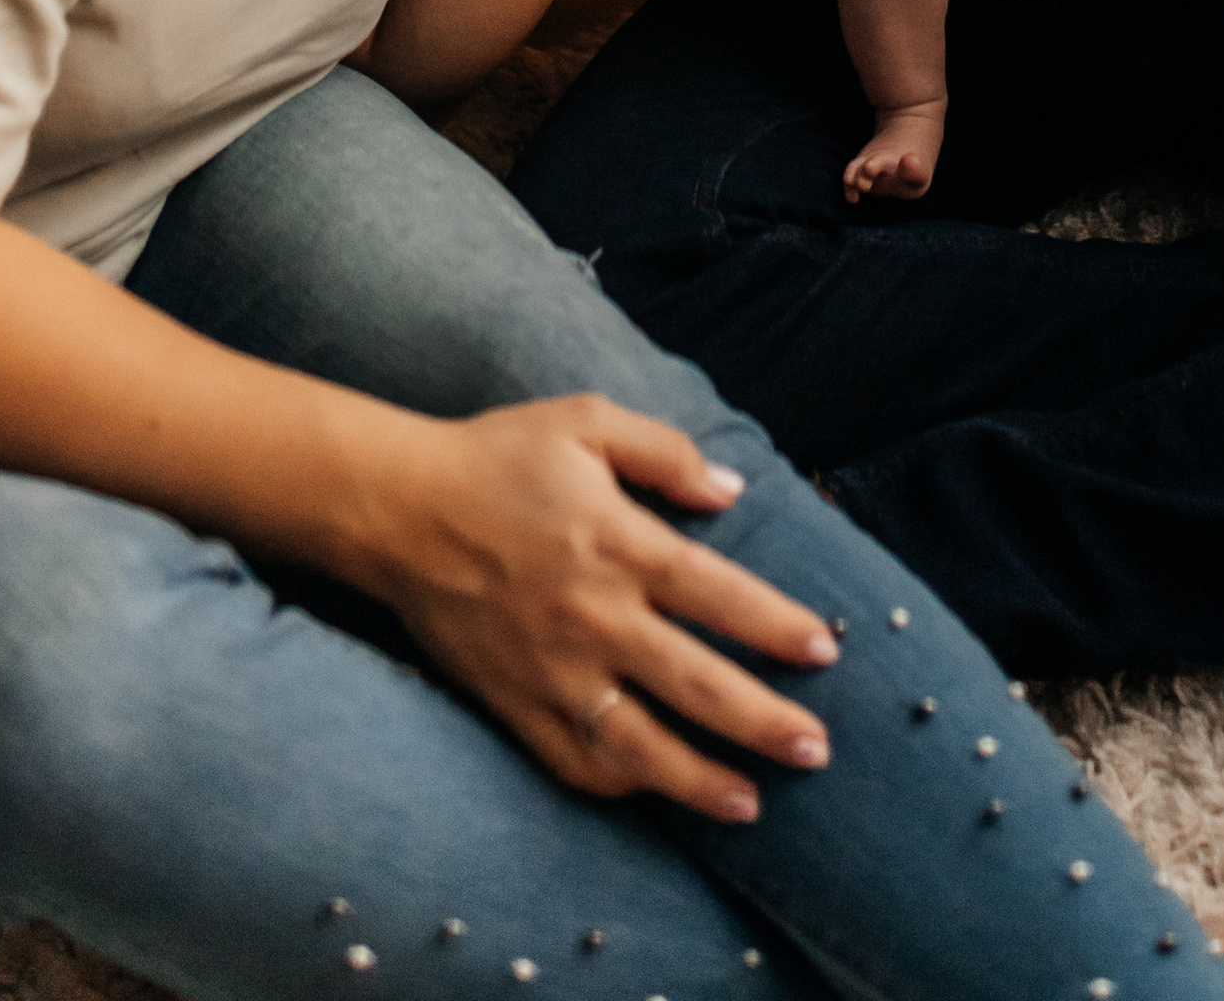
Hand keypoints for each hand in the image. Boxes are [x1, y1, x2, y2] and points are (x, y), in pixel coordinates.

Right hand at [370, 392, 837, 821]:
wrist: (398, 510)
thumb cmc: (498, 457)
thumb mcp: (586, 421)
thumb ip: (665, 453)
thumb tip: (732, 491)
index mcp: (620, 543)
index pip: (720, 596)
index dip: (778, 626)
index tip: (825, 651)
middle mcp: (594, 617)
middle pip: (696, 684)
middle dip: (763, 721)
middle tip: (816, 750)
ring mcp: (553, 671)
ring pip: (640, 745)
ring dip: (701, 780)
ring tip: (752, 803)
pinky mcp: (514, 705)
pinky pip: (574, 761)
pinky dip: (620, 785)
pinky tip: (658, 794)